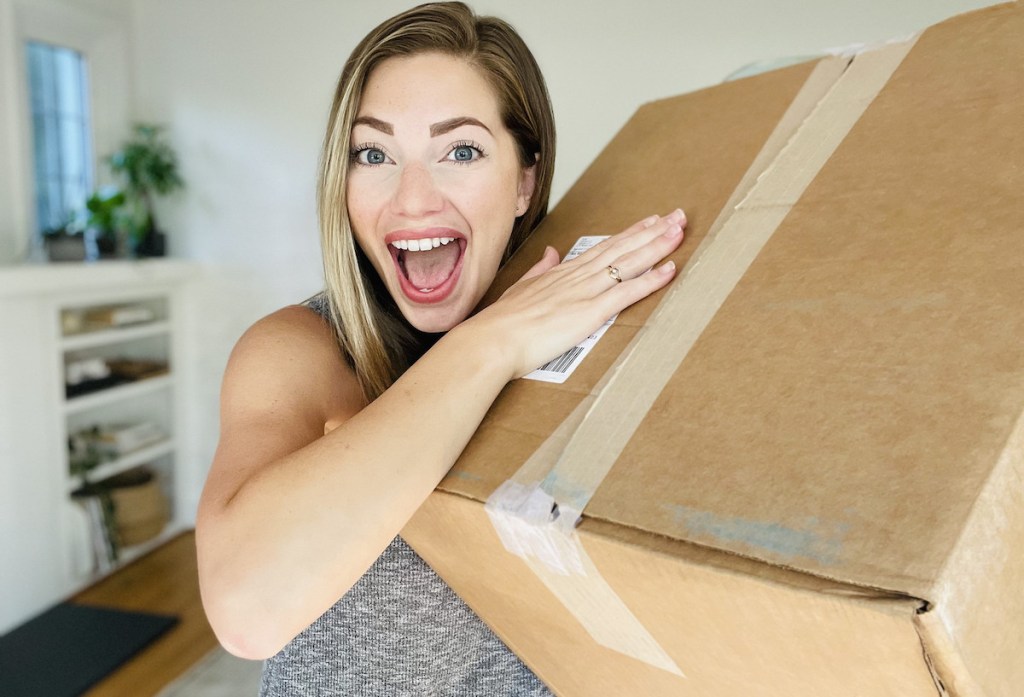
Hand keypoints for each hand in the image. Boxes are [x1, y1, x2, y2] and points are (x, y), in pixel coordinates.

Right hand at [468, 209, 686, 379]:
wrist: (492, 340)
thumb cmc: (502, 323)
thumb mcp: (521, 288)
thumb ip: (540, 270)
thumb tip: (550, 252)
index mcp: (562, 273)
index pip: (603, 247)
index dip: (630, 233)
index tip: (650, 220)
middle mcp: (577, 277)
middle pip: (622, 247)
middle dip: (652, 230)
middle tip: (678, 215)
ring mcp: (585, 292)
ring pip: (628, 262)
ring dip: (657, 246)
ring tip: (680, 230)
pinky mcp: (589, 312)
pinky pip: (626, 292)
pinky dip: (650, 280)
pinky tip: (669, 269)